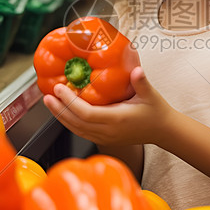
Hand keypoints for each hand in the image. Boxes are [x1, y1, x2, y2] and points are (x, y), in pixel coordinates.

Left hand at [43, 67, 170, 146]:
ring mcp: (105, 137)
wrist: (163, 131)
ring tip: (50, 103)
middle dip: (59, 110)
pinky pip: (82, 132)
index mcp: (117, 119)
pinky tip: (63, 112)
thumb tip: (137, 70)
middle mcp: (108, 131)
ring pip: (76, 130)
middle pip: (76, 123)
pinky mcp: (104, 139)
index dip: (70, 102)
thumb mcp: (151, 94)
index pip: (86, 114)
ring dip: (61, 116)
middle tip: (47, 96)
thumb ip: (142, 81)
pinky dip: (70, 122)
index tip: (59, 89)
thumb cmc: (156, 111)